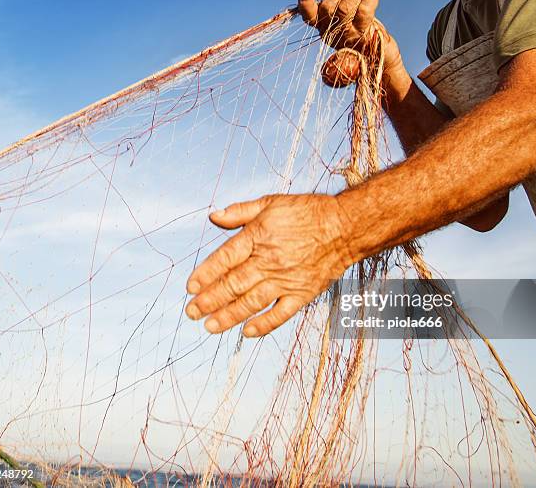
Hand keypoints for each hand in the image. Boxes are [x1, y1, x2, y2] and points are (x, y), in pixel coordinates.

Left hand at [184, 194, 353, 337]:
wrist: (345, 226)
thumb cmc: (308, 212)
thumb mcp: (271, 202)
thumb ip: (240, 211)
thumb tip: (213, 217)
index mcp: (258, 237)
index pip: (224, 259)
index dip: (205, 274)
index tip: (190, 287)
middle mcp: (269, 261)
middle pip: (232, 284)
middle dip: (209, 300)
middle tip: (191, 312)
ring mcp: (285, 280)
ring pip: (250, 302)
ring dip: (227, 316)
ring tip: (209, 326)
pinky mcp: (302, 293)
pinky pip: (280, 314)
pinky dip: (263, 325)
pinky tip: (247, 332)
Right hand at [298, 0, 403, 74]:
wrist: (377, 52)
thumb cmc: (359, 29)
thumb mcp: (344, 17)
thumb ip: (338, 4)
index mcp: (323, 27)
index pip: (310, 17)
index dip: (306, 6)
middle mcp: (331, 33)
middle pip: (330, 9)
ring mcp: (347, 36)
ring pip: (346, 10)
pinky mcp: (363, 37)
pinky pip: (364, 13)